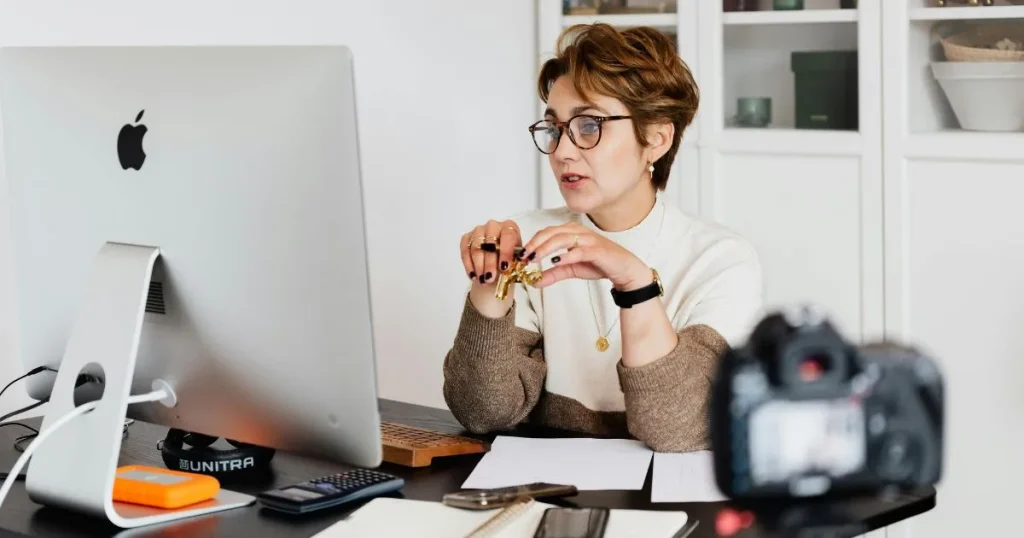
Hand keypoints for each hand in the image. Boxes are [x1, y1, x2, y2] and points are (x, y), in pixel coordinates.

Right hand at [460, 219, 521, 316]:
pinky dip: (469, 265)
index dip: (506, 252)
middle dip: (490, 263)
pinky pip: (465, 251)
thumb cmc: (508, 259)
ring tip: (482, 280)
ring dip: (479, 266)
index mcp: (509, 227)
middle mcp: (493, 225)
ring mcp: (478, 230)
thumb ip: (516, 261)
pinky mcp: (467, 238)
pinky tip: (473, 276)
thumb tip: (518, 264)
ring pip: (476, 248)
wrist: (496, 262)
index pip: (508, 235)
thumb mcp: (516, 260)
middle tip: (490, 278)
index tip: (504, 267)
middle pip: (490, 243)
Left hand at [520, 222, 651, 290]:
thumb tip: (535, 282)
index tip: (521, 255)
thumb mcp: (571, 269)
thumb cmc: (599, 264)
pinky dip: (566, 256)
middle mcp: (579, 231)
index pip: (546, 232)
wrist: (623, 270)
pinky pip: (579, 251)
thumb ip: (553, 274)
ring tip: (534, 259)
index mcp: (571, 232)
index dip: (532, 242)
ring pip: (562, 238)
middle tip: (524, 256)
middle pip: (551, 233)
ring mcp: (589, 239)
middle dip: (535, 244)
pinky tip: (555, 262)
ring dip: (546, 248)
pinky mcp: (598, 250)